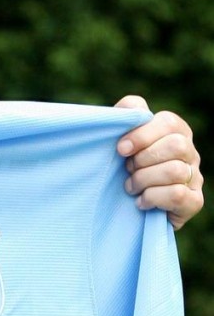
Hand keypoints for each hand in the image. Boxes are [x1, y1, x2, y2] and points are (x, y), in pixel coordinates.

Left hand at [116, 95, 203, 229]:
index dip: (142, 134)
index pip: (169, 122)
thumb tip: (131, 108)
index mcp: (175, 132)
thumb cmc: (124, 166)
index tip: (120, 149)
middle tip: (127, 169)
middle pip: (176, 145)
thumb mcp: (120, 138)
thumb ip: (126, 116)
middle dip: (143, 159)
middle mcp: (190, 152)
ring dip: (144, 180)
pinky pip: (177, 194)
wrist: (127, 207)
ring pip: (176, 171)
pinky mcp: (194, 201)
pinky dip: (152, 198)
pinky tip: (140, 201)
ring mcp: (195, 177)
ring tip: (130, 186)